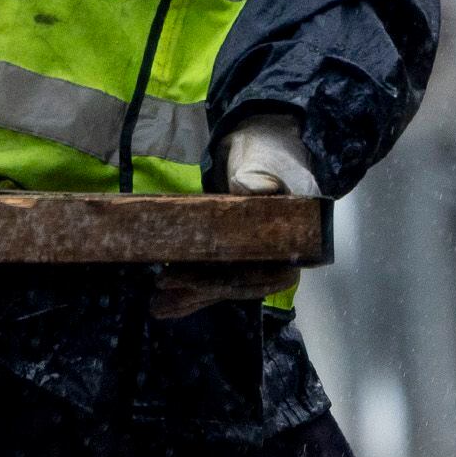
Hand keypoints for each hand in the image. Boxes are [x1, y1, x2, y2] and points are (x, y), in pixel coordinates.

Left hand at [149, 113, 316, 320]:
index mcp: (298, 237)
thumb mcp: (264, 161)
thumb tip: (254, 189)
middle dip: (202, 289)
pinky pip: (219, 280)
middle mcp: (283, 257)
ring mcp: (261, 260)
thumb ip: (259, 176)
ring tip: (157, 306)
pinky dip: (193, 291)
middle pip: (242, 284)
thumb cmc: (267, 154)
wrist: (263, 150)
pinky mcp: (241, 259)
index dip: (231, 280)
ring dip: (192, 297)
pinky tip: (167, 303)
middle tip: (163, 285)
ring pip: (227, 287)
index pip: (265, 271)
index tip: (199, 283)